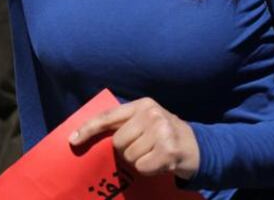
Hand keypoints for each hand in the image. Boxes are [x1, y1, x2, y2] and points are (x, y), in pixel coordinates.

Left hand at [70, 97, 199, 179]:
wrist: (200, 148)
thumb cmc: (163, 136)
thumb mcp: (145, 122)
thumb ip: (123, 124)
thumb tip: (87, 136)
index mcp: (142, 104)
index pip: (107, 117)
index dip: (88, 129)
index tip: (73, 140)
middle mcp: (152, 114)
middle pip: (118, 142)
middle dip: (126, 150)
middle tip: (144, 148)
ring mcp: (162, 131)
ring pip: (129, 156)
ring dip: (138, 160)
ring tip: (153, 154)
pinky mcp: (169, 150)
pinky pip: (141, 167)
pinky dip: (148, 169)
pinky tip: (160, 163)